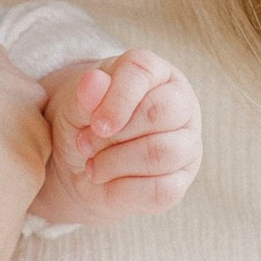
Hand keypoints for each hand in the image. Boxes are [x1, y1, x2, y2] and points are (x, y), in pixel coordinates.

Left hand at [31, 49, 202, 226]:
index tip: (95, 124)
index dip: (117, 98)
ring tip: (92, 164)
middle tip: (85, 144)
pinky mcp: (181, 181)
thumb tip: (93, 81)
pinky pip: (161, 188)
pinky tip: (107, 181)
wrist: (79, 167)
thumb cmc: (83, 125)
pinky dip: (123, 189)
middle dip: (115, 134)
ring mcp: (187, 144)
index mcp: (154, 73)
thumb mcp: (73, 107)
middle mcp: (180, 103)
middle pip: (159, 112)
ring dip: (115, 162)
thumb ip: (84, 97)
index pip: (142, 71)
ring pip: (162, 153)